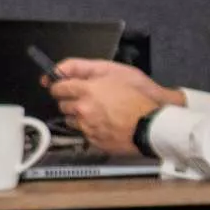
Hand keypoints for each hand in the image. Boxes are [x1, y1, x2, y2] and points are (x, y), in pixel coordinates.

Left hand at [47, 57, 177, 153]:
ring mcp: (87, 127)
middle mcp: (82, 110)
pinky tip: (105, 125)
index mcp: (86, 91)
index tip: (62, 87)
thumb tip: (61, 71)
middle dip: (71, 101)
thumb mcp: (114, 71)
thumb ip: (84, 68)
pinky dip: (90, 129)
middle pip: (62, 105)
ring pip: (71, 121)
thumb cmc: (138, 97)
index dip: (59, 86)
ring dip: (78, 116)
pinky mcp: (94, 141)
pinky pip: (84, 134)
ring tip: (97, 114)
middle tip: (87, 99)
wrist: (151, 125)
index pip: (58, 88)